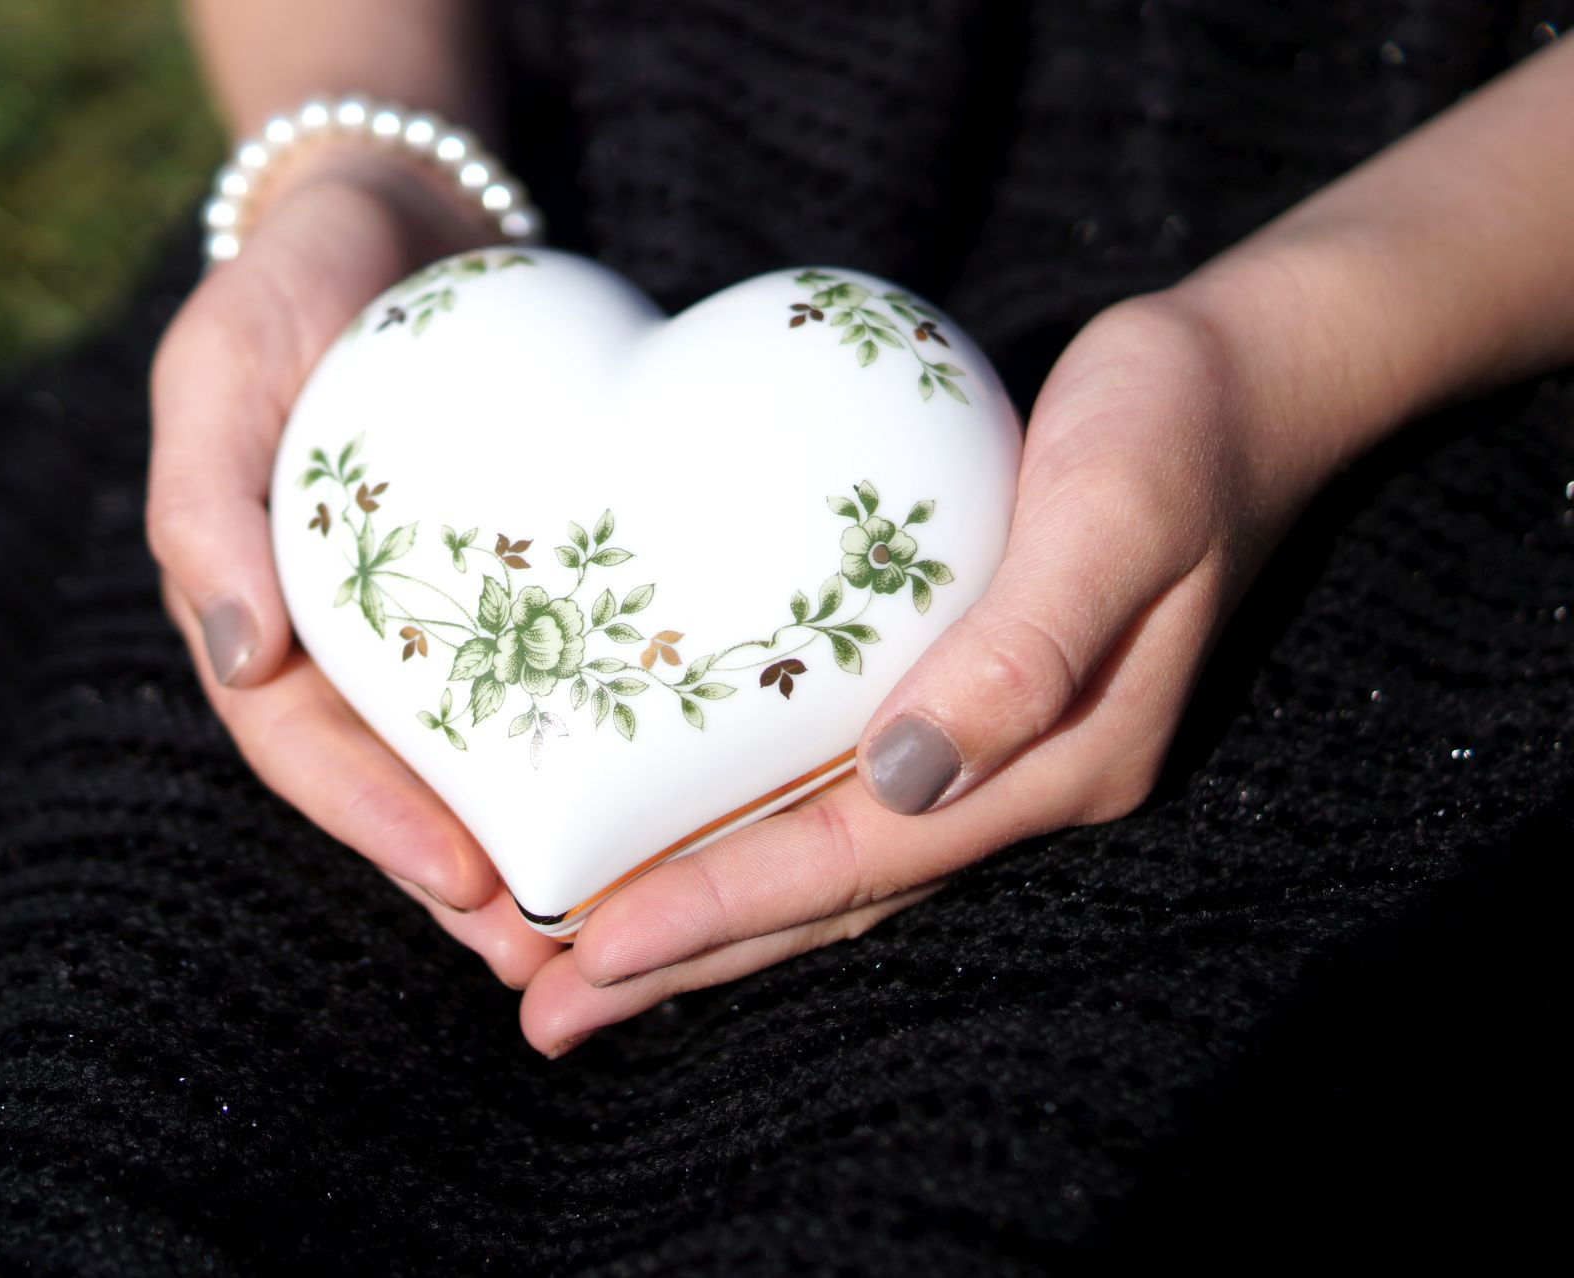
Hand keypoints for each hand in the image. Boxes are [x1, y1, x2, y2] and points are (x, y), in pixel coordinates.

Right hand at [147, 144, 566, 986]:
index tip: (468, 883)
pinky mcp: (512, 584)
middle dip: (472, 880)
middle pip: (401, 787)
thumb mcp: (216, 372)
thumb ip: (204, 504)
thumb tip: (235, 657)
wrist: (398, 219)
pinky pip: (546, 681)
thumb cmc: (286, 288)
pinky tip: (656, 799)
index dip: (379, 828)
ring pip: (480, 759)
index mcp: (261, 617)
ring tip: (611, 927)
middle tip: (556, 959)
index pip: (307, 752)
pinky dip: (585, 747)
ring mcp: (428, 619)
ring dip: (535, 845)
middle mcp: (343, 642)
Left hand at [513, 289, 1321, 1055]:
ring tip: (574, 973)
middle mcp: (1019, 784)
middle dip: (686, 960)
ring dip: (703, 923)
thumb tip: (909, 774)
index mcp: (1060, 764)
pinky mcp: (961, 706)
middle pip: (827, 898)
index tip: (596, 951)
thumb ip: (1027, 645)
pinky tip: (670, 854)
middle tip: (543, 1012)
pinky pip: (833, 801)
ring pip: (823, 866)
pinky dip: (744, 841)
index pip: (861, 860)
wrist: (1242, 381)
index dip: (725, 910)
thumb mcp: (1118, 510)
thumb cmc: (1172, 425)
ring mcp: (992, 754)